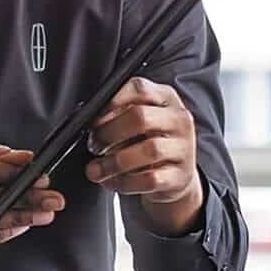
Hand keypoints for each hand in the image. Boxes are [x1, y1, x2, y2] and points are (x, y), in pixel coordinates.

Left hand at [85, 76, 203, 234]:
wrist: (172, 176)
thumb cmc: (145, 142)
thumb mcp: (134, 122)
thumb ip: (115, 115)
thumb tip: (86, 121)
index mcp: (164, 98)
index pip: (138, 88)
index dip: (111, 102)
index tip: (92, 118)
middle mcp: (178, 119)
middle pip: (140, 117)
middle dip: (109, 132)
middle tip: (95, 145)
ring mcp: (183, 148)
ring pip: (148, 150)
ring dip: (114, 161)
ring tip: (97, 168)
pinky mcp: (180, 176)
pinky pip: (150, 179)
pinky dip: (125, 182)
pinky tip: (113, 181)